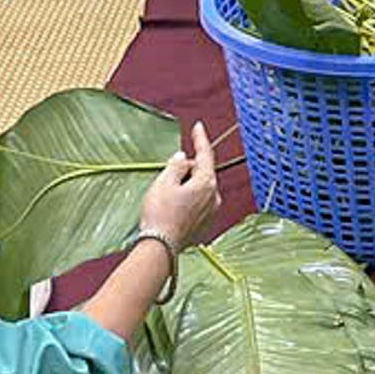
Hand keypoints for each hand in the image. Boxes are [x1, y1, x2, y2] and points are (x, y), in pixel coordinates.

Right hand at [139, 122, 221, 248]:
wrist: (160, 247)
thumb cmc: (160, 214)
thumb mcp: (164, 182)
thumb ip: (176, 165)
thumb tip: (183, 157)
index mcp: (206, 183)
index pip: (205, 155)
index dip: (200, 139)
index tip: (198, 126)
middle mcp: (214, 196)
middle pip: (202, 172)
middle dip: (187, 169)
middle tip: (166, 176)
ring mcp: (211, 211)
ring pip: (199, 188)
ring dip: (186, 185)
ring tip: (166, 196)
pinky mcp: (204, 223)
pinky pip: (197, 203)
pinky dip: (186, 199)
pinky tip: (172, 207)